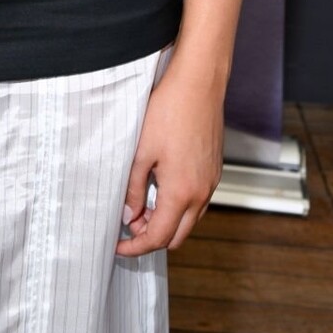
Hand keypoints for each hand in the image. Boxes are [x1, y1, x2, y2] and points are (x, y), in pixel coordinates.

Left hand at [116, 61, 221, 256]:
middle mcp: (202, 193)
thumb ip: (133, 188)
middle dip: (151, 237)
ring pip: (189, 220)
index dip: (136, 247)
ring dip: (166, 221)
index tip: (118, 248)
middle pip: (177, 236)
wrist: (198, 85)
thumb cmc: (168, 111)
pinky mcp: (214, 170)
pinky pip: (197, 201)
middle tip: (127, 226)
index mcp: (182, 192)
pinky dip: (178, 206)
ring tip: (140, 205)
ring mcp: (211, 182)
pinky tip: (160, 189)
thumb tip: (128, 215)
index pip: (158, 237)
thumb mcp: (140, 152)